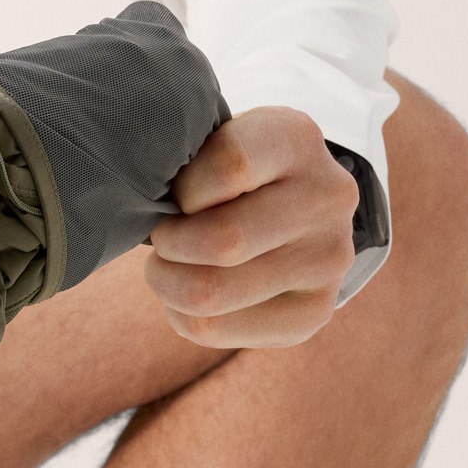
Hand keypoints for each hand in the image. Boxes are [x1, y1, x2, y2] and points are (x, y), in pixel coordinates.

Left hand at [145, 107, 358, 347]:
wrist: (296, 202)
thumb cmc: (231, 165)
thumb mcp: (216, 136)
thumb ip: (184, 154)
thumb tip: (137, 195)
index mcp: (295, 137)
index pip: (229, 165)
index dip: (183, 188)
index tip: (175, 194)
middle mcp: (326, 197)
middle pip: (224, 241)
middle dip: (170, 244)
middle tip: (159, 238)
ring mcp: (329, 259)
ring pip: (216, 293)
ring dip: (170, 284)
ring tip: (166, 268)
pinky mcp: (315, 312)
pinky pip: (223, 331)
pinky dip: (185, 318)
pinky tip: (187, 298)